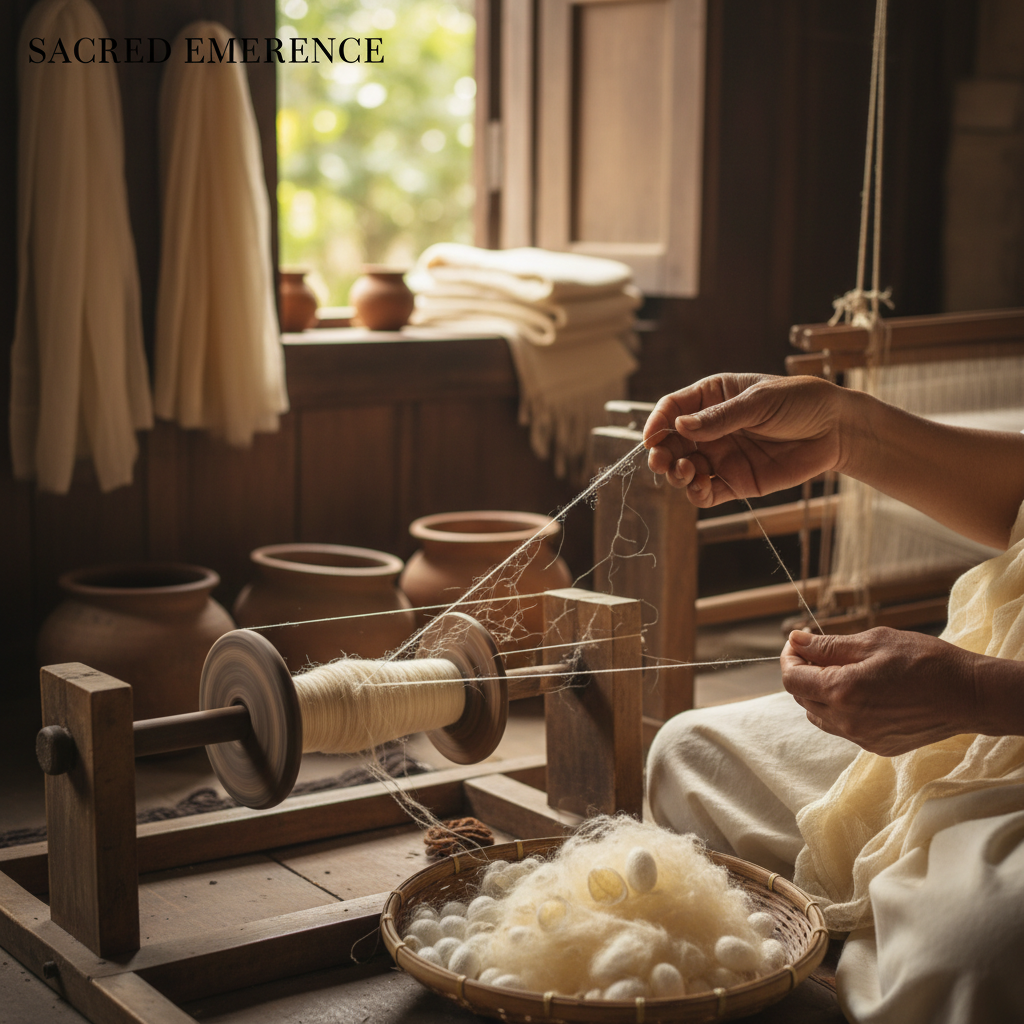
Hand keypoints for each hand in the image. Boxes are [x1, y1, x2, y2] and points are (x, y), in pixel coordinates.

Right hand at [642, 374, 846, 505]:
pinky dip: (697, 494)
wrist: (837, 430)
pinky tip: (700, 487)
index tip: (651, 437)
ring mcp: (721, 456)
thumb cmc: (800, 402)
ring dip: (677, 474)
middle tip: (662, 462)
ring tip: (687, 472)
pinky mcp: (736, 482)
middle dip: (662, 454)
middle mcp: (710, 429)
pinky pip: (707, 493)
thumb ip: (720, 418)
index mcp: (712, 397)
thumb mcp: (759, 402)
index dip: (657, 422)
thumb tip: (679, 426)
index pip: (672, 409)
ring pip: (684, 470)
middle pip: (672, 443)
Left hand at [780, 627, 978, 755]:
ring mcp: (861, 738)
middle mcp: (846, 721)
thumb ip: (829, 646)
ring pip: (819, 715)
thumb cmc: (924, 661)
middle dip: (803, 673)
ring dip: (819, 693)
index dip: (789, 658)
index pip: (791, 679)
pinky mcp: (876, 746)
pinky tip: (861, 692)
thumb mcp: (873, 642)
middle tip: (818, 652)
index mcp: (841, 691)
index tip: (797, 643)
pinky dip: (840, 709)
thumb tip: (796, 641)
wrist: (968, 695)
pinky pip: (843, 728)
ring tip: (841, 671)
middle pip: (802, 697)